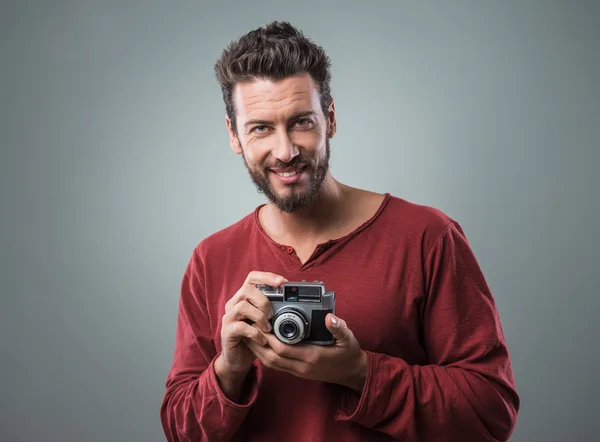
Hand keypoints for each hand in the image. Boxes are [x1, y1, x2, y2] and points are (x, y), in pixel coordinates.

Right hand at [215, 271, 286, 399]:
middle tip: (272, 314)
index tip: (282, 282)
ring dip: (259, 316)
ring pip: (243, 306)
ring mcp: (229, 317)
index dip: (267, 277)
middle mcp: (234, 303)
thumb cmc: (255, 337)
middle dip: (264, 300)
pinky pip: (240, 326)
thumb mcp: (266, 321)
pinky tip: (262, 339)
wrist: (238, 358)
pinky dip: (255, 333)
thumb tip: (296, 303)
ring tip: (268, 328)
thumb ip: (274, 310)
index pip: (252, 277)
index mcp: (244, 297)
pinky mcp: (227, 331)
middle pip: (247, 289)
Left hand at [247, 313, 367, 392]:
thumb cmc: (349, 353)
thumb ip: (339, 327)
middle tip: (248, 328)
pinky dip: (266, 356)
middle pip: (272, 358)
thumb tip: (329, 317)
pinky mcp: (298, 372)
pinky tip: (260, 345)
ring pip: (272, 364)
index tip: (260, 325)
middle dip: (258, 344)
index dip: (269, 339)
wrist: (352, 372)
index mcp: (313, 356)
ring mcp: (300, 371)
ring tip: (248, 336)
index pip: (284, 349)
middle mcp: (303, 366)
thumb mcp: (348, 338)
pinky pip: (277, 366)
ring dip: (258, 351)